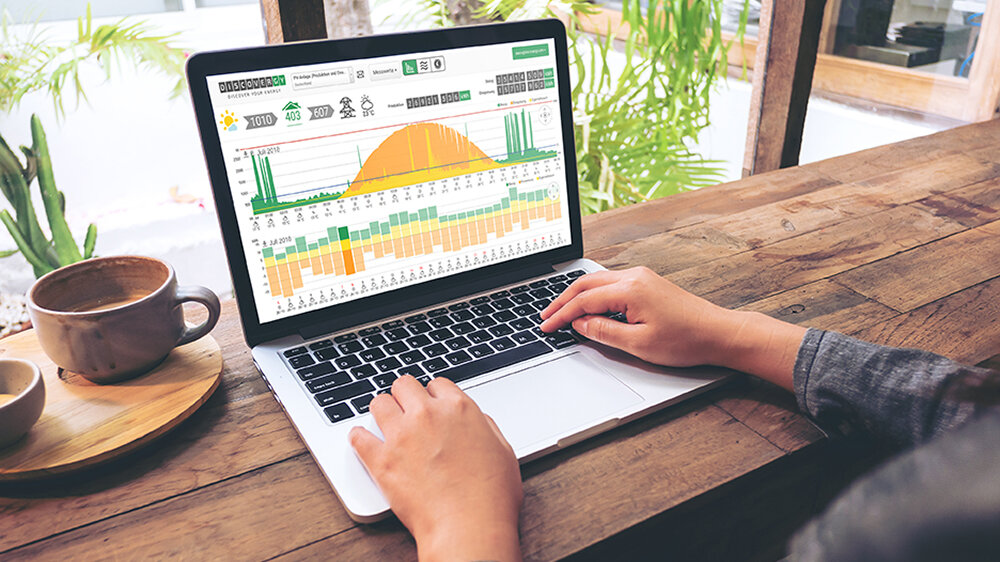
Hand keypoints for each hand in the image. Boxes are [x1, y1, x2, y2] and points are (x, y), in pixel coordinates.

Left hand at [349, 375, 522, 561]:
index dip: (433, 395)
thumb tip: (475, 420)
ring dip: (382, 410)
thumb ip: (485, 427)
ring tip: (384, 421)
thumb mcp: (503, 451)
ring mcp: (402, 436)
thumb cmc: (491, 497)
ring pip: (379, 403)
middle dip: (405, 396)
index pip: (437, 384)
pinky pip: (358, 437)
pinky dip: (358, 438)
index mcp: (459, 409)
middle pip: (404, 385)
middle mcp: (428, 415)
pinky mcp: (381, 460)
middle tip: (405, 409)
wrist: (469, 527)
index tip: (430, 404)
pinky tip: (361, 440)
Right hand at [540, 267, 805, 389]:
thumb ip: (604, 331)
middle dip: (562, 300)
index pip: (584, 300)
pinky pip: (612, 282)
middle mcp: (634, 277)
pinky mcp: (648, 282)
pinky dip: (594, 293)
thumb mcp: (639, 344)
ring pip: (598, 280)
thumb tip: (580, 324)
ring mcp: (642, 277)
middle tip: (545, 316)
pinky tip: (588, 305)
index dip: (561, 315)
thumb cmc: (686, 340)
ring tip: (560, 310)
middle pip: (586, 283)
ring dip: (577, 295)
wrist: (719, 333)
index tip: (546, 327)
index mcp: (630, 289)